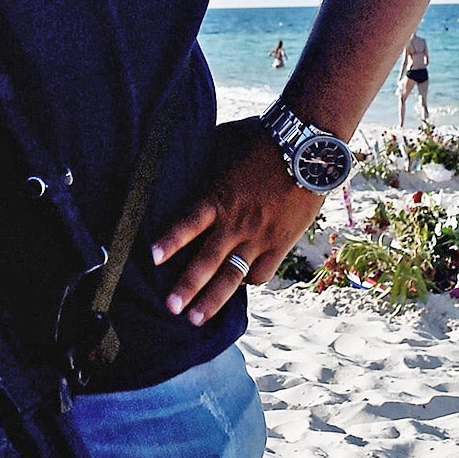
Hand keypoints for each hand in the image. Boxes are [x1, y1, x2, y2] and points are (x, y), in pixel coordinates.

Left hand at [151, 118, 325, 325]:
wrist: (307, 146)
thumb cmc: (263, 138)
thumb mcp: (224, 143)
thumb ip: (204, 161)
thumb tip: (183, 158)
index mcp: (219, 197)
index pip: (188, 224)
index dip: (170, 241)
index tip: (151, 258)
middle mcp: (237, 222)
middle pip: (207, 263)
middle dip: (186, 288)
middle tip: (170, 308)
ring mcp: (259, 236)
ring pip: (232, 276)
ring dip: (212, 300)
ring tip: (196, 319)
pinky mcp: (280, 242)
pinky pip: (261, 272)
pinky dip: (247, 281)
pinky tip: (238, 286)